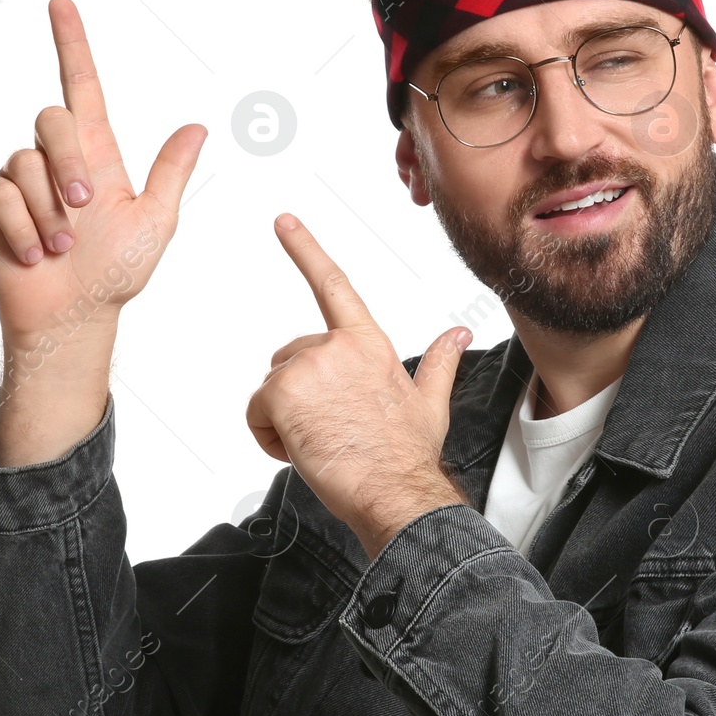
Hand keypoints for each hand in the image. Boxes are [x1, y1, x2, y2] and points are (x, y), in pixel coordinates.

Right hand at [0, 0, 207, 342]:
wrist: (74, 316)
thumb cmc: (117, 272)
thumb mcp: (155, 222)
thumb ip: (170, 173)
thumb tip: (199, 127)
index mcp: (96, 154)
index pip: (82, 87)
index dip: (71, 44)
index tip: (61, 3)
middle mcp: (54, 159)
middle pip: (51, 121)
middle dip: (68, 164)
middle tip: (83, 210)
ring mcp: (17, 181)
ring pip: (24, 163)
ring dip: (49, 213)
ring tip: (60, 248)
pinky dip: (23, 229)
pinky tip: (33, 255)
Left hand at [246, 215, 472, 558]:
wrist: (396, 493)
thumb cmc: (407, 455)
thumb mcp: (430, 402)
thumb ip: (442, 362)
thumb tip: (460, 335)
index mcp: (370, 343)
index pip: (334, 285)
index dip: (306, 249)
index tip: (284, 222)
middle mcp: (337, 346)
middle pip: (289, 359)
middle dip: (298, 395)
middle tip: (329, 429)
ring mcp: (309, 366)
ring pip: (271, 389)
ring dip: (284, 420)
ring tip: (320, 443)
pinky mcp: (284, 392)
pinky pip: (255, 412)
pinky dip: (267, 436)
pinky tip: (299, 450)